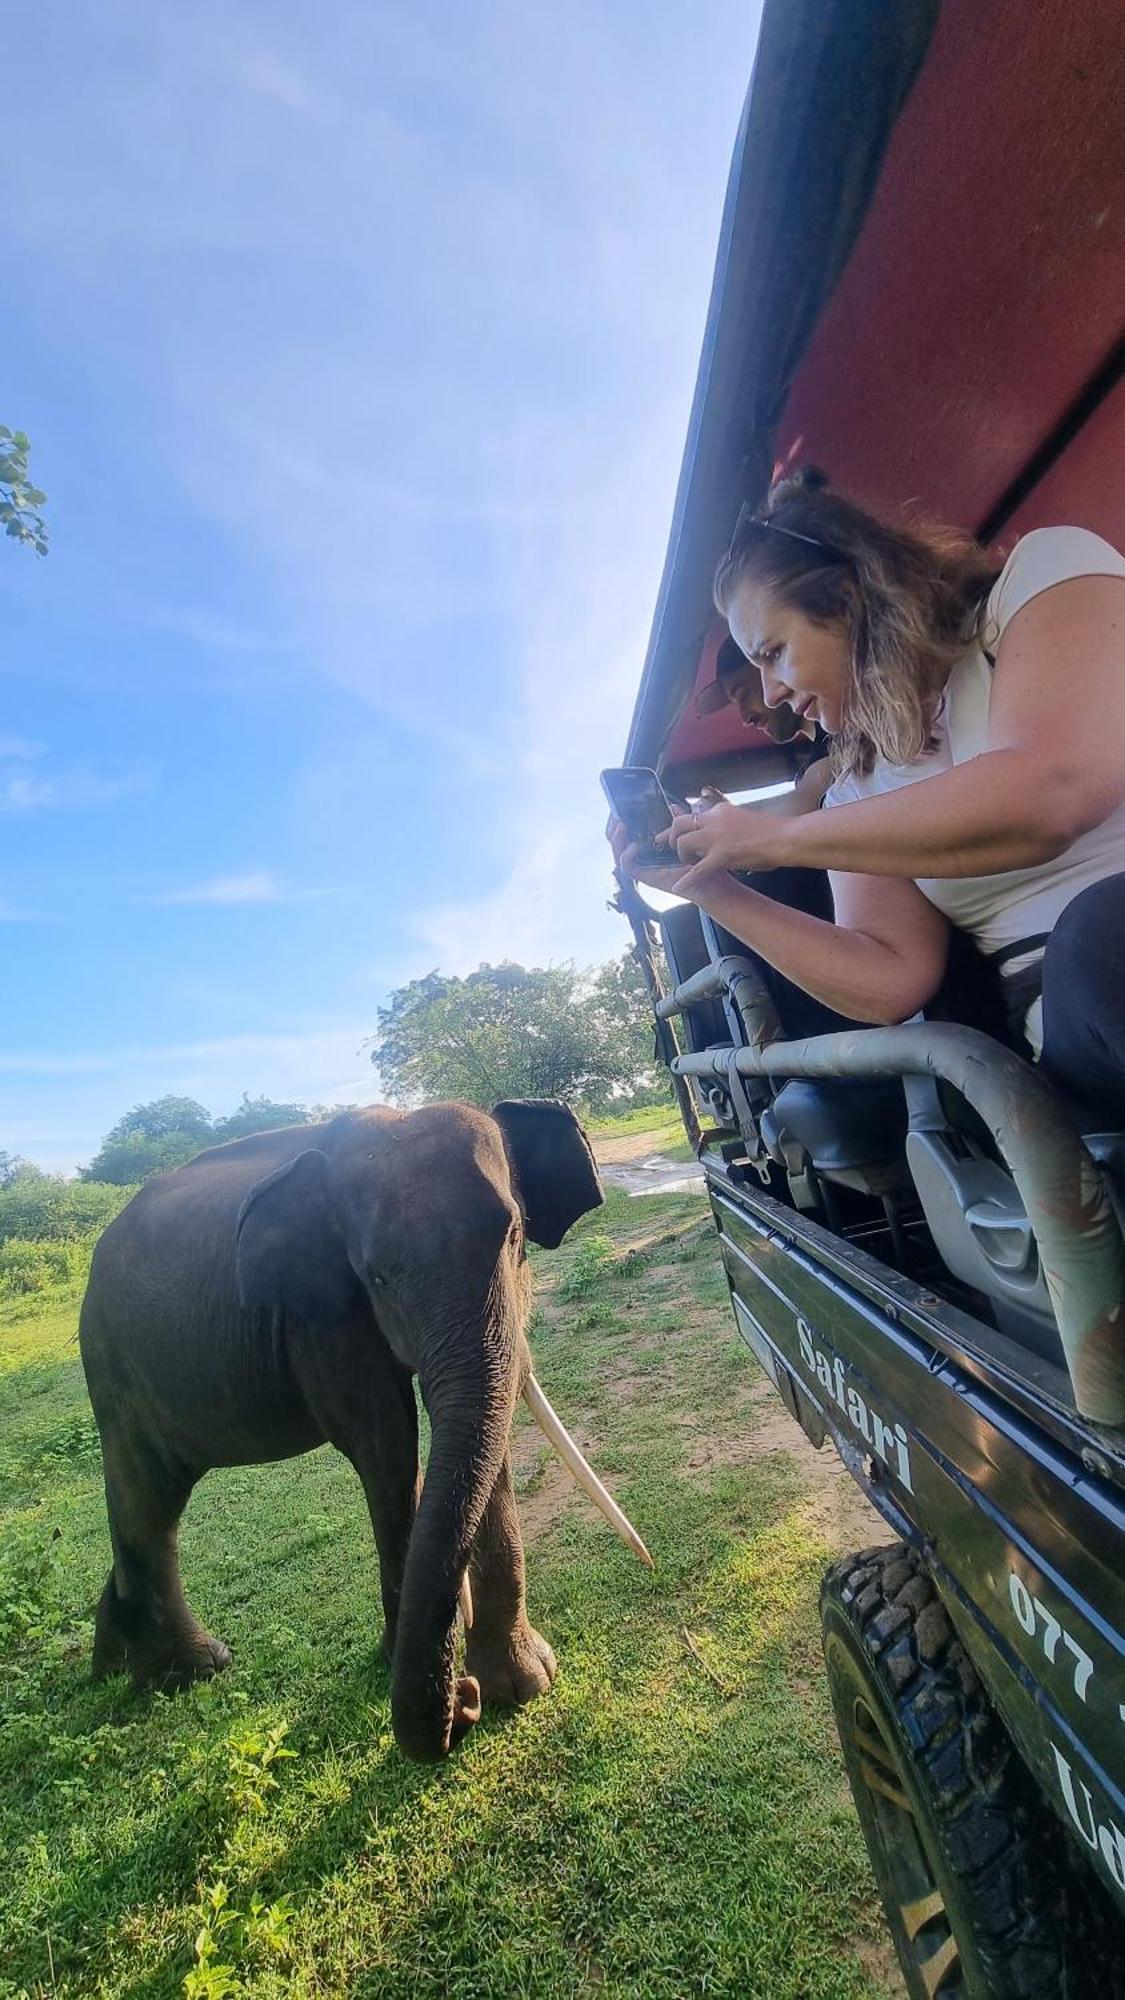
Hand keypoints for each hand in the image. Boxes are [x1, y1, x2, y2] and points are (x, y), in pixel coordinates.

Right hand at [608, 815, 696, 895]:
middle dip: (614, 832)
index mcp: (652, 852)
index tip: (620, 813)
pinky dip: (627, 857)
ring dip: (616, 842)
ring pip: (620, 857)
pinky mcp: (648, 879)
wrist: (714, 886)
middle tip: (616, 818)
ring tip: (620, 827)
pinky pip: (629, 869)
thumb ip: (680, 824)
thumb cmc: (704, 866)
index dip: (620, 828)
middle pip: (619, 847)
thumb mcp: (690, 839)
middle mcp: (646, 862)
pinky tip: (633, 846)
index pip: (627, 839)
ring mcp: (646, 871)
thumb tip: (673, 807)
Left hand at [664, 799, 787, 886]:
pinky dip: (687, 878)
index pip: (694, 815)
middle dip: (671, 835)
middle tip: (667, 845)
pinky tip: (679, 886)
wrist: (786, 837)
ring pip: (683, 843)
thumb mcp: (746, 819)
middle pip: (680, 824)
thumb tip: (723, 833)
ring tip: (686, 864)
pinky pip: (697, 869)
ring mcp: (716, 837)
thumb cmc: (773, 831)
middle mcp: (714, 820)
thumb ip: (730, 824)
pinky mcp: (721, 855)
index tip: (676, 829)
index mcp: (721, 811)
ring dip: (681, 855)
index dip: (682, 823)